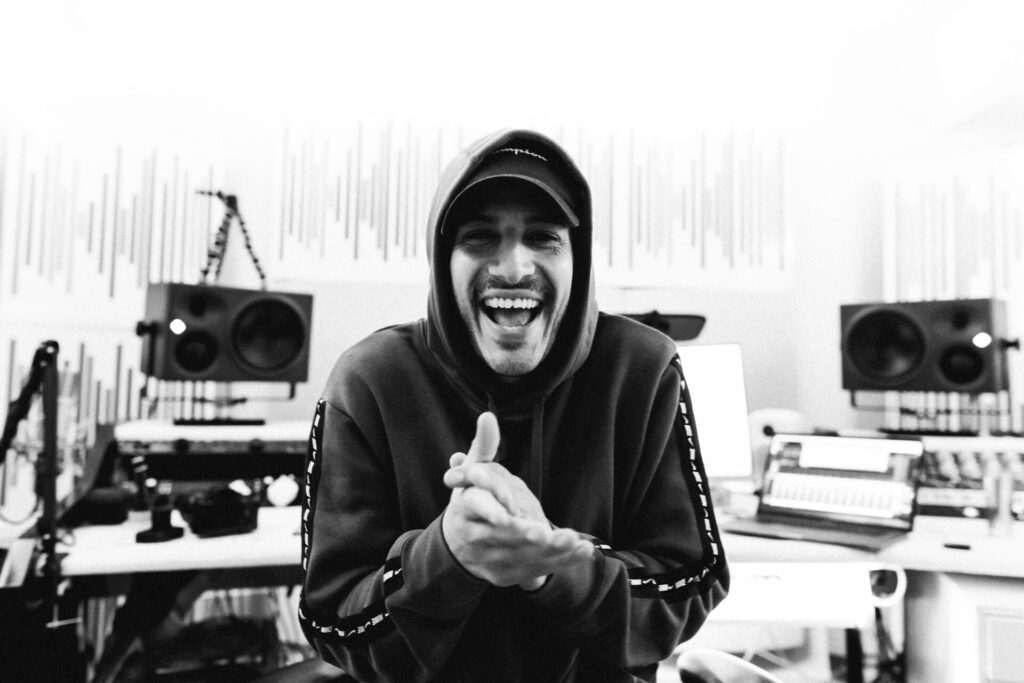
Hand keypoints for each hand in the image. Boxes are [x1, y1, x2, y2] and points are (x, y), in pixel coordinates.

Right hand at [441, 413, 591, 588]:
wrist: (459, 546)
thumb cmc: (472, 500)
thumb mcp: (474, 471)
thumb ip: (484, 446)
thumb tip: (487, 415)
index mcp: (464, 507)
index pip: (478, 507)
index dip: (495, 513)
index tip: (512, 514)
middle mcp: (473, 537)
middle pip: (503, 536)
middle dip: (528, 535)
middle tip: (549, 531)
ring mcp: (488, 559)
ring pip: (522, 556)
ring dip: (551, 550)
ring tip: (575, 541)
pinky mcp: (506, 575)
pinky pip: (535, 569)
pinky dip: (561, 561)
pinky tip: (582, 551)